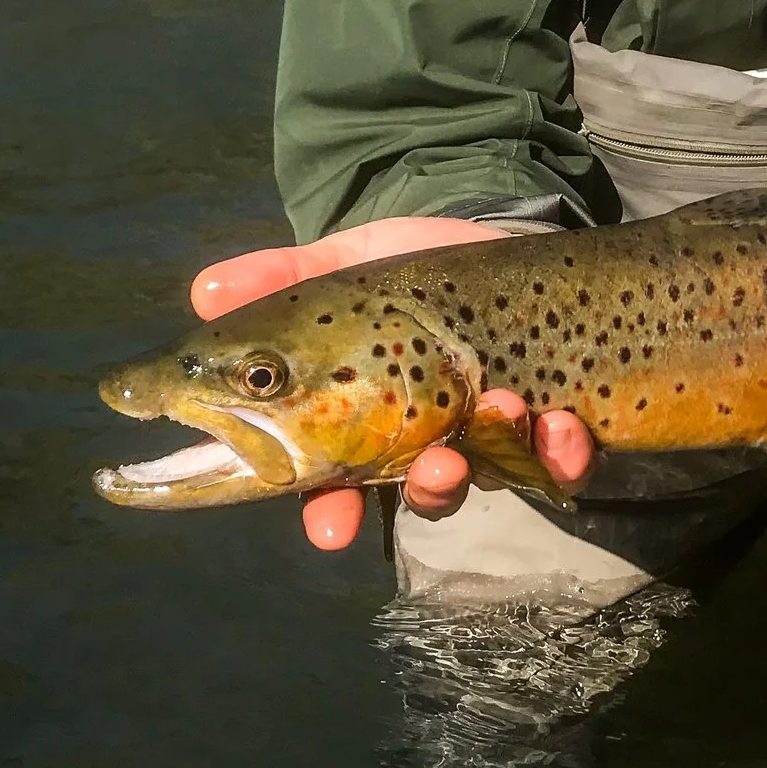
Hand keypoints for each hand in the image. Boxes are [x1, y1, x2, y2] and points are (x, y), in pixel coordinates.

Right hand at [189, 218, 595, 550]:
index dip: (331, 514)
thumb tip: (203, 291)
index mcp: (364, 427)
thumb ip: (279, 278)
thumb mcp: (341, 266)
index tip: (331, 528)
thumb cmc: (405, 272)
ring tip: (500, 408)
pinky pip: (562, 461)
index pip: (337, 488)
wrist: (500, 239)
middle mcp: (429, 445)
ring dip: (501, 455)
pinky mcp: (552, 425)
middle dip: (431, 493)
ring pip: (495, 479)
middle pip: (424, 496)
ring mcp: (495, 440)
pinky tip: (560, 420)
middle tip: (437, 472)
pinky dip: (562, 450)